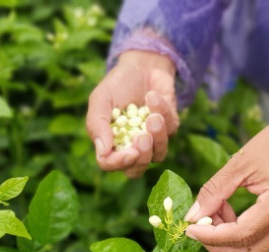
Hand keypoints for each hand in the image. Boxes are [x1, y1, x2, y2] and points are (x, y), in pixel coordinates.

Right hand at [86, 50, 178, 177]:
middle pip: (136, 170)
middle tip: (143, 138)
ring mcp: (152, 140)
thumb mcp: (101, 99)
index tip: (130, 152)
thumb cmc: (117, 83)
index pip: (110, 164)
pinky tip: (153, 96)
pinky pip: (171, 130)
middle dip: (142, 157)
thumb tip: (103, 151)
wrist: (142, 65)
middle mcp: (131, 146)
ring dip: (157, 137)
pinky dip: (163, 112)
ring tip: (152, 116)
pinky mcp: (170, 128)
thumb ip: (97, 124)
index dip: (119, 163)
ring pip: (158, 156)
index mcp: (110, 143)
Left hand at [184, 95, 268, 251]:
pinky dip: (239, 233)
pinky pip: (262, 238)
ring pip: (255, 249)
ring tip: (213, 212)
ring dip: (228, 239)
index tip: (189, 228)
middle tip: (196, 227)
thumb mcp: (239, 163)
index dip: (212, 236)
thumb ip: (214, 191)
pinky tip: (227, 212)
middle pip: (250, 250)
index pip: (242, 234)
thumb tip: (192, 217)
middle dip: (218, 245)